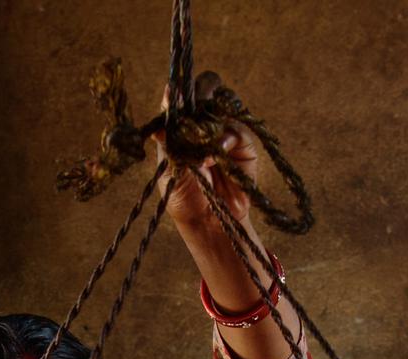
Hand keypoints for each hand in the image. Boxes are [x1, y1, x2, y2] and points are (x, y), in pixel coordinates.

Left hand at [153, 71, 259, 233]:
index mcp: (181, 125)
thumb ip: (169, 134)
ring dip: (210, 117)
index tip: (174, 91)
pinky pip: (235, 129)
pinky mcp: (242, 144)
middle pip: (206, 87)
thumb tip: (165, 99)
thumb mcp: (169, 165)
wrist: (208, 222)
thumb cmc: (184, 196)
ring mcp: (224, 130)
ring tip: (201, 140)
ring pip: (223, 101)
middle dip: (200, 90)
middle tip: (195, 102)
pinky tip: (215, 154)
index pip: (180, 96)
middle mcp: (203, 122)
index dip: (178, 90)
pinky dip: (224, 139)